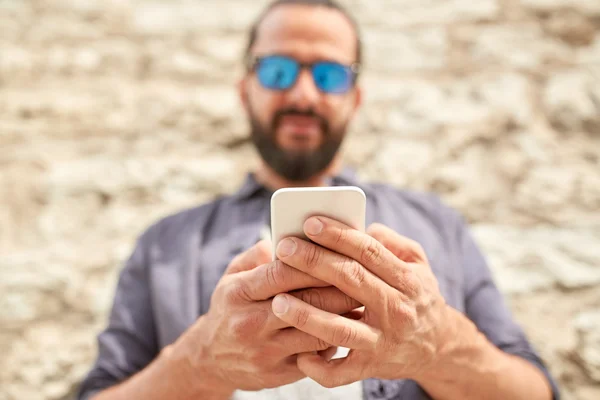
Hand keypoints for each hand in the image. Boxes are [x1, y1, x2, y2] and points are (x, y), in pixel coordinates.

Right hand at [169, 239, 361, 393]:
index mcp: (238, 293)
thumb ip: (255, 256)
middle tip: (363, 274)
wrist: (210, 359)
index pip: (281, 273)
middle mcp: (250, 323)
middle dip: (338, 286)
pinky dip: (334, 339)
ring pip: (315, 331)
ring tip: (363, 299)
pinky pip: (315, 356)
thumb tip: (283, 239)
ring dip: (343, 315)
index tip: (336, 249)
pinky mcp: (278, 374)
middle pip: (305, 301)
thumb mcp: (230, 277)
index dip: (312, 260)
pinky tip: (348, 326)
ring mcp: (264, 352)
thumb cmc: (229, 309)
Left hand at [270, 217, 452, 387]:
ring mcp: (382, 341)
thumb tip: (363, 228)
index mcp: (406, 280)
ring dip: (307, 315)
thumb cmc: (418, 297)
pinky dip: (317, 366)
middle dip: (314, 261)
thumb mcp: (418, 264)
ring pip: (341, 329)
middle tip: (284, 248)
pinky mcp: (371, 368)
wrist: (439, 347)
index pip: (368, 251)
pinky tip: (298, 352)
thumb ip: (392, 243)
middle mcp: (396, 310)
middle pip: (350, 280)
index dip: (338, 235)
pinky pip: (340, 373)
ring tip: (277, 301)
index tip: (310, 223)